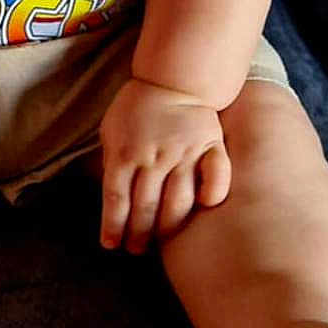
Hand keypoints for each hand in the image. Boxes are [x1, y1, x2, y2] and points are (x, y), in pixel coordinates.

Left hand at [97, 78, 231, 253]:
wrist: (175, 78)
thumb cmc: (137, 108)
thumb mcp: (112, 131)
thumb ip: (111, 162)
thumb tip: (111, 200)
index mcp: (126, 152)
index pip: (117, 199)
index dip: (113, 226)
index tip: (112, 245)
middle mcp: (155, 156)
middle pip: (146, 206)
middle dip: (139, 234)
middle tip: (137, 249)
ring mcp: (185, 152)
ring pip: (178, 201)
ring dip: (169, 227)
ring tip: (162, 240)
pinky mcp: (210, 147)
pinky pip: (216, 176)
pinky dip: (212, 195)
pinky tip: (203, 208)